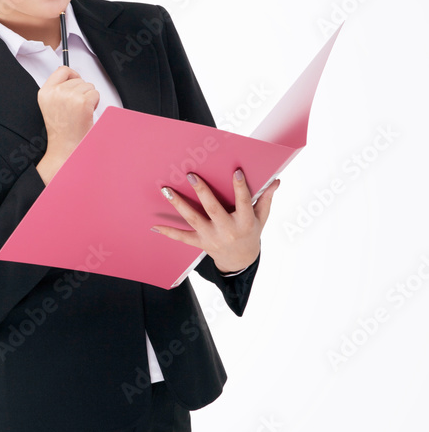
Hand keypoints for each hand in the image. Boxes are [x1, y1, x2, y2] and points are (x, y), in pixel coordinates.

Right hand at [37, 65, 99, 157]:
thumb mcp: (51, 106)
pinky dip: (95, 103)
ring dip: (88, 98)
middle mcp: (56, 93)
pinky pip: (95, 94)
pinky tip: (86, 114)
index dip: (72, 74)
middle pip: (78, 79)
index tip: (76, 80)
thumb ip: (58, 90)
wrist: (65, 148)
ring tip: (80, 112)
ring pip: (88, 86)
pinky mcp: (82, 102)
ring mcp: (69, 97)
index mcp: (45, 93)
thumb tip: (71, 76)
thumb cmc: (61, 131)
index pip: (62, 70)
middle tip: (76, 108)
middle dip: (82, 91)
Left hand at [150, 169, 280, 273]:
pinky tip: (154, 225)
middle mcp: (227, 230)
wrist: (240, 261)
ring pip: (194, 219)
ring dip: (179, 204)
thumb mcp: (261, 218)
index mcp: (245, 222)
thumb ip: (265, 199)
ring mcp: (211, 237)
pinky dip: (168, 232)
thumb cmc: (250, 233)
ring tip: (166, 190)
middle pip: (213, 209)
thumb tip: (276, 181)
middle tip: (190, 174)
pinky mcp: (200, 243)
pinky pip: (182, 237)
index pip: (244, 202)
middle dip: (202, 191)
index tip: (236, 171)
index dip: (240, 187)